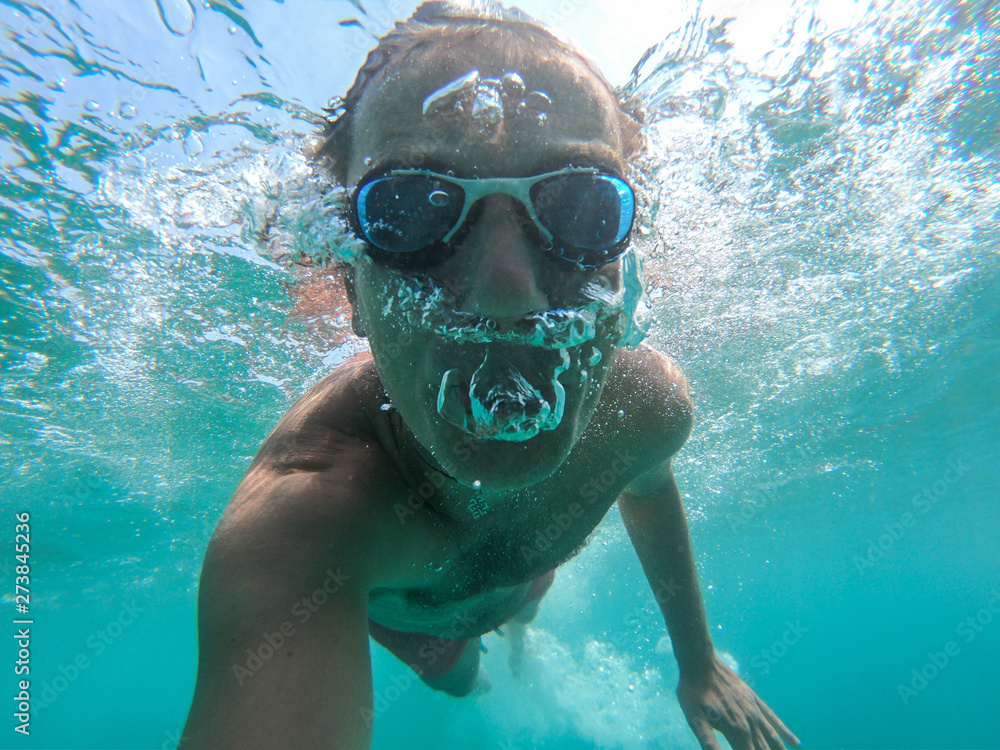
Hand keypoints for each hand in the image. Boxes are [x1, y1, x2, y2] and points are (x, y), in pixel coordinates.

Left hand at [677, 654, 799, 749]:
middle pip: (764, 749)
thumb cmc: (692, 693)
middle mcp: (749, 721)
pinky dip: (785, 732)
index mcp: (735, 729)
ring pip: (773, 738)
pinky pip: (773, 719)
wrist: (699, 662)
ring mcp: (754, 710)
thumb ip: (709, 742)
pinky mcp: (754, 700)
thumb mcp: (694, 719)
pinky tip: (796, 743)